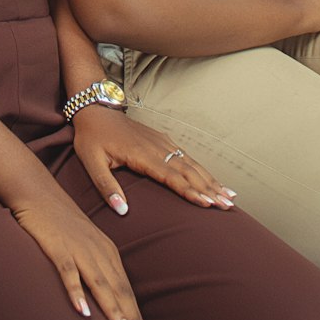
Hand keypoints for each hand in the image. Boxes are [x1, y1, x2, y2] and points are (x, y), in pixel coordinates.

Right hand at [11, 187, 142, 319]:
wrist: (38, 192)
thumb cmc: (62, 221)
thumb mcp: (87, 242)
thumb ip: (98, 266)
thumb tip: (108, 295)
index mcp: (107, 251)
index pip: (126, 289)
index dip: (135, 312)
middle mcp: (97, 250)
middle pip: (118, 289)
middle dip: (130, 314)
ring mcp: (78, 248)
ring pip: (99, 283)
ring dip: (111, 308)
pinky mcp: (58, 246)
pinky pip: (69, 272)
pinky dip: (76, 292)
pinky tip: (81, 311)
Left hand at [72, 105, 234, 212]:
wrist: (94, 108)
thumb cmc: (91, 138)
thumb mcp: (91, 162)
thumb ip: (106, 186)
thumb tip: (122, 211)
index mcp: (140, 154)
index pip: (170, 176)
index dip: (189, 191)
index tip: (207, 204)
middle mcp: (156, 147)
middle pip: (187, 171)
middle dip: (209, 189)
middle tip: (228, 207)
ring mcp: (161, 142)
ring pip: (191, 163)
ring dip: (211, 180)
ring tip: (229, 197)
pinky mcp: (162, 140)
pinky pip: (186, 156)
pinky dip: (202, 170)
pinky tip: (214, 180)